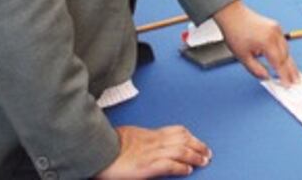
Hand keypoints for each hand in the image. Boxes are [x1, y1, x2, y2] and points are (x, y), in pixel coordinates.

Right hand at [96, 125, 210, 178]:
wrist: (95, 151)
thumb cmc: (105, 147)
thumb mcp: (124, 138)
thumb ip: (137, 141)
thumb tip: (140, 147)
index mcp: (147, 134)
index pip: (175, 131)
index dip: (189, 136)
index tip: (196, 140)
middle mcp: (152, 141)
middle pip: (183, 139)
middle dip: (198, 145)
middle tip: (207, 152)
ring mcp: (151, 153)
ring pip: (181, 150)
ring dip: (195, 156)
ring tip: (203, 161)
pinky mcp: (147, 166)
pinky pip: (170, 165)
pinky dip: (181, 167)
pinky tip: (187, 170)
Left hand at [214, 0, 299, 85]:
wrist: (233, 15)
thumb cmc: (236, 33)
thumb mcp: (243, 57)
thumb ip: (256, 69)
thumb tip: (266, 77)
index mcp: (267, 42)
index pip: (279, 63)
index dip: (284, 76)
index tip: (287, 85)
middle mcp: (275, 35)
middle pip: (286, 56)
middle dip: (291, 71)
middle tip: (296, 82)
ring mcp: (277, 29)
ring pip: (287, 49)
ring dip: (290, 62)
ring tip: (294, 74)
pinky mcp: (276, 27)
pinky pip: (284, 42)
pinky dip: (285, 52)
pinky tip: (287, 60)